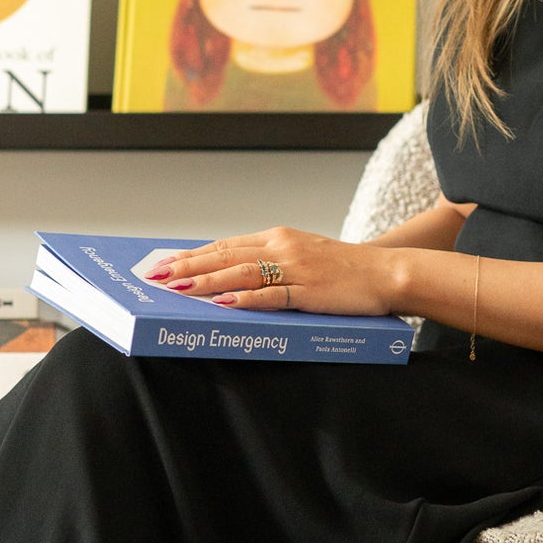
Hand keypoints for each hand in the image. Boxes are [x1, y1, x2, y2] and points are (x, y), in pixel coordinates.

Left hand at [146, 228, 401, 316]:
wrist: (386, 272)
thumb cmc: (344, 269)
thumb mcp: (303, 255)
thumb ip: (270, 262)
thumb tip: (231, 279)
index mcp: (278, 237)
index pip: (226, 245)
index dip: (193, 254)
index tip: (164, 262)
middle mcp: (282, 248)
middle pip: (226, 256)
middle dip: (188, 266)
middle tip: (157, 275)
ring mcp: (296, 269)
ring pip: (242, 273)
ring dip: (207, 282)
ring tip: (179, 289)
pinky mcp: (310, 291)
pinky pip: (273, 296)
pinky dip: (247, 300)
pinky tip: (225, 305)